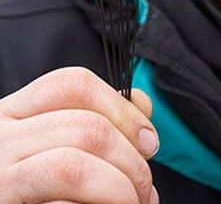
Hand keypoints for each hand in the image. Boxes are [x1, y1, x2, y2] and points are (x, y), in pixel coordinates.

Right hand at [0, 67, 158, 202]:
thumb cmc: (27, 190)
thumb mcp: (51, 143)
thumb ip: (94, 118)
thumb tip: (142, 104)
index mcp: (14, 114)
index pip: (74, 85)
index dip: (122, 109)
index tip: (148, 139)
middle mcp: (0, 141)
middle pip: (86, 127)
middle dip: (131, 159)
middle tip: (144, 187)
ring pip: (74, 166)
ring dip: (119, 188)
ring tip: (132, 203)